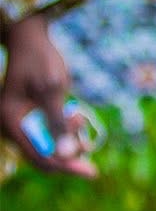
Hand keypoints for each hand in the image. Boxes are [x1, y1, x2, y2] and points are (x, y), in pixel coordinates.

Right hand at [0, 12, 96, 177]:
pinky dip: (63, 132)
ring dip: (66, 141)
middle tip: (91, 156)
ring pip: (45, 145)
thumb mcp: (52, 88)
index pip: (39, 157)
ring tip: (81, 124)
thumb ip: (58, 120)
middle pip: (41, 155)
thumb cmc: (41, 60)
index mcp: (10, 123)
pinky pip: (46, 133)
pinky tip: (77, 124)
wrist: (29, 39)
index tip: (90, 172)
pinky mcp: (28, 117)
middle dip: (67, 155)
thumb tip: (68, 153)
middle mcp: (11, 127)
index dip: (65, 166)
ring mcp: (19, 123)